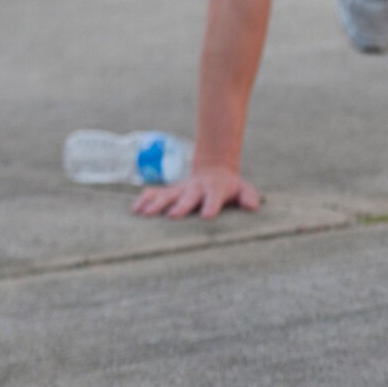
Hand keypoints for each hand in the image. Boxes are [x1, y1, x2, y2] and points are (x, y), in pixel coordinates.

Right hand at [131, 165, 262, 219]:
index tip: (206, 216)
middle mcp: (196, 189)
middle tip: (172, 216)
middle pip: (187, 197)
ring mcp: (181, 189)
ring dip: (156, 204)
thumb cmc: (230, 187)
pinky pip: (155, 194)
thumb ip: (248, 197)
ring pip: (167, 195)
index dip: (211, 206)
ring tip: (144, 214)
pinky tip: (135, 209)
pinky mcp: (170, 191)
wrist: (214, 170)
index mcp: (215, 190)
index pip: (214, 198)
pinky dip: (145, 200)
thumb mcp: (244, 189)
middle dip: (180, 206)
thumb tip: (253, 206)